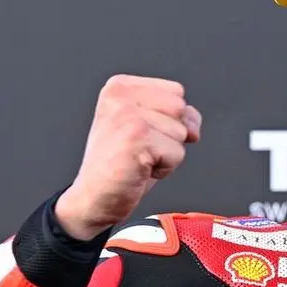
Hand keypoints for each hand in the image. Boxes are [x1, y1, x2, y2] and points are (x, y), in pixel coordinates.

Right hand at [55, 75, 201, 240]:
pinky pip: (177, 153)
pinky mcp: (137, 140)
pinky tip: (139, 170)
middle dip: (170, 135)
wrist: (93, 199)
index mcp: (119, 87)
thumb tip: (193, 126)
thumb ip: (173, 114)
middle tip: (140, 149)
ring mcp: (128, 117)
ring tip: (138, 160)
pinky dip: (164, 169)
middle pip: (181, 109)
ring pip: (181, 132)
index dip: (170, 119)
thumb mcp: (147, 128)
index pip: (176, 92)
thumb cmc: (119, 166)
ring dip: (167, 154)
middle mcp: (120, 97)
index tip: (141, 135)